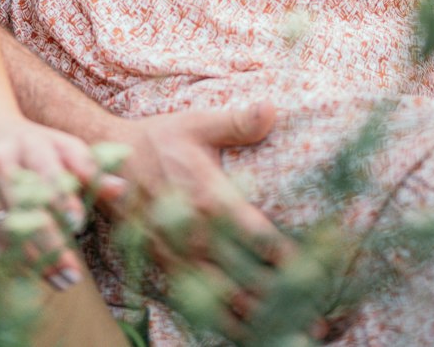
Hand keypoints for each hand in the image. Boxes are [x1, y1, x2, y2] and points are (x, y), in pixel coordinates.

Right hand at [0, 114, 108, 289]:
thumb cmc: (31, 142)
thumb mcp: (62, 145)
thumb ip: (89, 169)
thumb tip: (119, 190)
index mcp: (28, 141)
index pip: (46, 172)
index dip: (60, 197)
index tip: (77, 223)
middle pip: (24, 207)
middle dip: (49, 244)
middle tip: (72, 275)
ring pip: (4, 228)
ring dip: (30, 260)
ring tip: (56, 280)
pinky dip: (7, 256)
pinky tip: (28, 271)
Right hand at [99, 103, 315, 341]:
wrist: (108, 160)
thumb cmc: (159, 139)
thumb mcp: (197, 124)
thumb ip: (237, 122)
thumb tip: (272, 108)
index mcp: (211, 199)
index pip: (261, 241)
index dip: (294, 262)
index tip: (324, 275)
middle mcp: (196, 235)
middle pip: (249, 281)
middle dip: (286, 303)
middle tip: (320, 319)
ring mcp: (179, 256)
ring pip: (225, 302)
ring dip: (260, 321)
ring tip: (294, 333)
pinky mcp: (165, 267)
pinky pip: (197, 305)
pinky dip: (225, 325)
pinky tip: (249, 334)